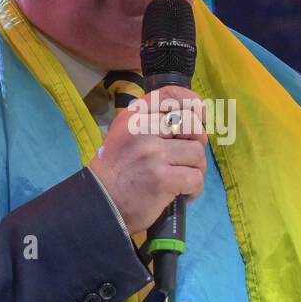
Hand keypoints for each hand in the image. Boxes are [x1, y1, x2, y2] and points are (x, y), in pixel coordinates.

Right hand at [88, 86, 208, 234]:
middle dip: (197, 142)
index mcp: (132, 118)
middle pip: (191, 125)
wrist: (99, 206)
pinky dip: (194, 190)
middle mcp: (142, 130)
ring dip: (195, 169)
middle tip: (187, 159)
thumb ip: (149, 124)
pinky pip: (195, 178)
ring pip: (197, 153)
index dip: (192, 101)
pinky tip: (181, 195)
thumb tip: (192, 120)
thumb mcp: (123, 136)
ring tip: (181, 180)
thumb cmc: (114, 174)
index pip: (168, 96)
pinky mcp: (162, 179)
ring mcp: (153, 154)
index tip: (201, 116)